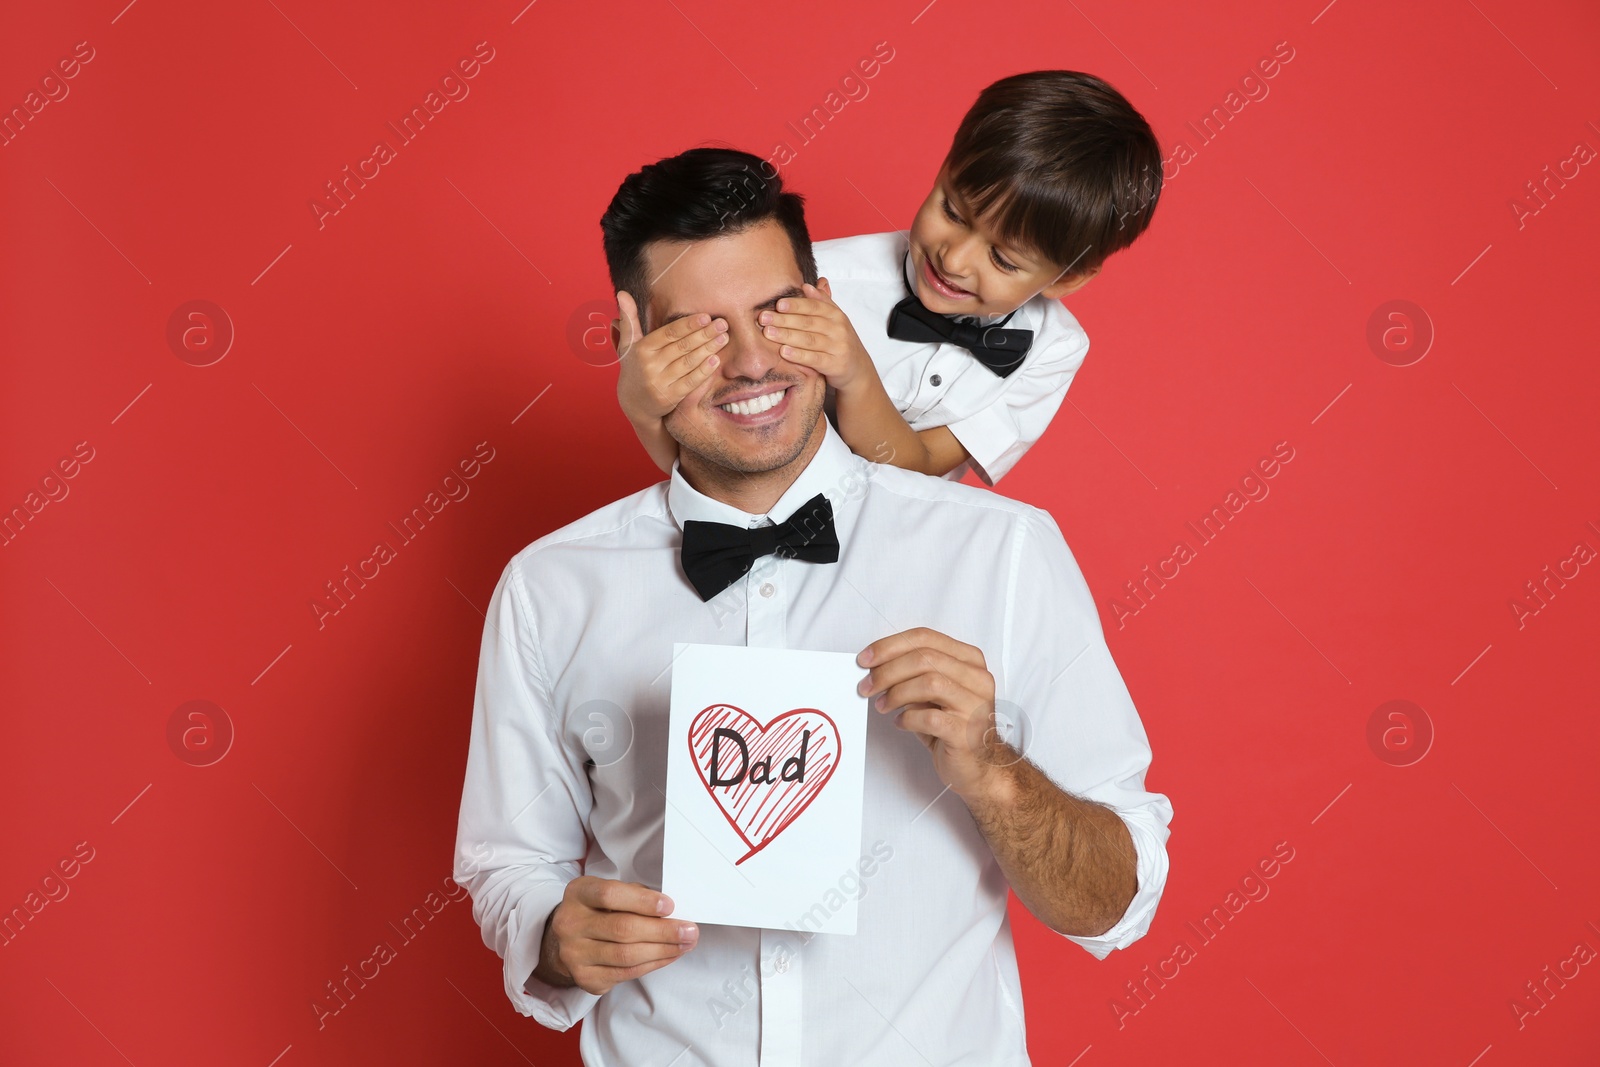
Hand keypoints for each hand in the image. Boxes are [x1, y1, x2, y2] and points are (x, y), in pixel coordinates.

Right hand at [535, 876, 697, 995]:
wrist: (565, 942)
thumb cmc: (598, 911)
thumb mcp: (609, 894)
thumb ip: (635, 896)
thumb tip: (671, 910)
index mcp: (578, 894)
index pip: (609, 895)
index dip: (642, 901)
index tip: (670, 906)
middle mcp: (570, 924)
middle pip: (622, 929)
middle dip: (662, 931)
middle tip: (689, 930)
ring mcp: (575, 954)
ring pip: (626, 956)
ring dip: (663, 950)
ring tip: (685, 944)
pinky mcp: (585, 978)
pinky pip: (626, 974)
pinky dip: (653, 964)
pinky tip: (669, 956)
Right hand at [614, 290, 727, 424]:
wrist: (634, 403)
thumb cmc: (635, 367)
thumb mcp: (628, 344)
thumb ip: (629, 319)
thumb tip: (622, 292)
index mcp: (641, 349)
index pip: (668, 334)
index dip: (688, 325)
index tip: (706, 316)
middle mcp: (649, 366)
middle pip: (682, 347)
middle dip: (704, 334)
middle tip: (722, 324)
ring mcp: (660, 383)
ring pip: (688, 363)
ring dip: (708, 349)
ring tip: (724, 338)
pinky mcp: (670, 398)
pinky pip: (690, 382)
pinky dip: (704, 371)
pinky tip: (716, 360)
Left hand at [757, 279, 874, 392]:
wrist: (858, 369)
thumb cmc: (839, 341)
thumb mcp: (834, 320)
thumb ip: (821, 303)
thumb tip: (807, 285)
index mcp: (836, 314)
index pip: (814, 306)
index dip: (796, 304)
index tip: (777, 303)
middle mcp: (839, 329)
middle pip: (808, 322)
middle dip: (784, 319)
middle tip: (763, 318)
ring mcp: (838, 347)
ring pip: (809, 339)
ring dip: (787, 335)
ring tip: (768, 333)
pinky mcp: (835, 365)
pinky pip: (814, 359)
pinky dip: (798, 355)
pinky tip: (783, 351)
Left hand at [856, 628, 1010, 801]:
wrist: (979, 765)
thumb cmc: (952, 724)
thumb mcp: (934, 692)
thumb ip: (913, 673)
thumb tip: (875, 666)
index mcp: (970, 660)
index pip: (925, 637)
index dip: (890, 646)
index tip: (865, 659)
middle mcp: (978, 678)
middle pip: (924, 658)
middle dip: (887, 671)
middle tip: (866, 685)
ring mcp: (975, 705)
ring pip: (929, 683)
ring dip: (896, 693)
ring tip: (882, 705)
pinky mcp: (967, 732)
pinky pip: (930, 717)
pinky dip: (907, 718)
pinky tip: (900, 723)